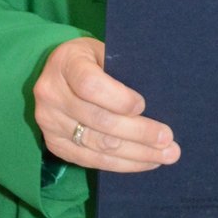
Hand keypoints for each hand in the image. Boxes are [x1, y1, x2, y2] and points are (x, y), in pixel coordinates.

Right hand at [34, 35, 177, 172]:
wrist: (59, 74)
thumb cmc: (93, 62)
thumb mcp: (106, 53)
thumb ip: (125, 72)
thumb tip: (161, 102)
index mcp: (66, 63)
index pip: (91, 85)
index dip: (119, 99)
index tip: (143, 106)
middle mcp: (51, 93)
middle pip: (99, 120)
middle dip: (139, 133)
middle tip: (168, 140)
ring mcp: (49, 122)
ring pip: (99, 145)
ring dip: (137, 153)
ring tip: (166, 155)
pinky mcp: (55, 145)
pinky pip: (91, 160)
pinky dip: (123, 164)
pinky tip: (146, 162)